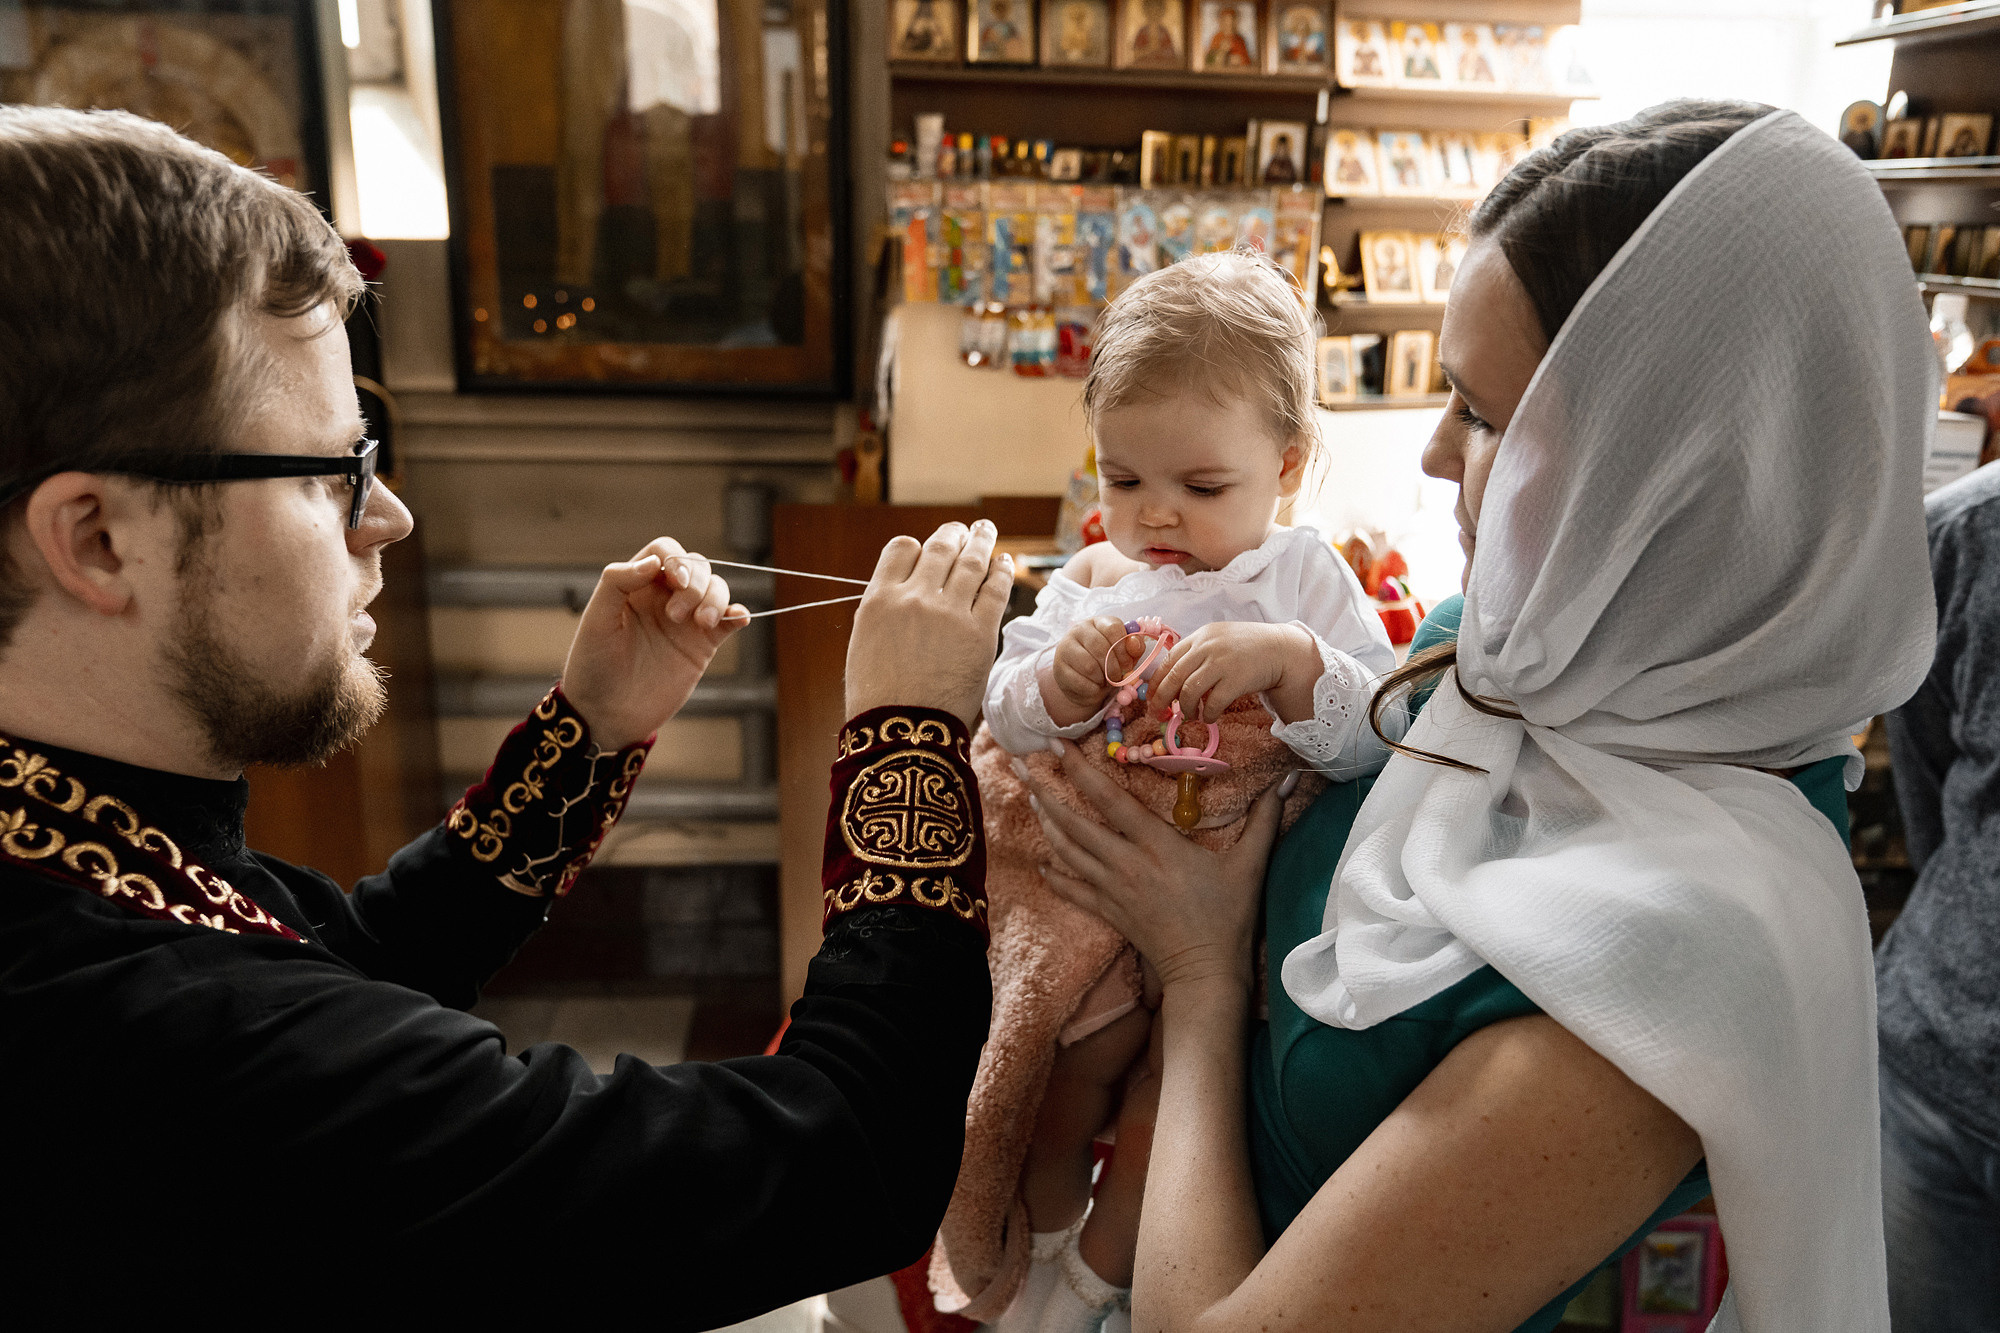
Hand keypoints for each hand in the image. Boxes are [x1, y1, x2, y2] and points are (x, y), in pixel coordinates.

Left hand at [559, 539, 746, 750]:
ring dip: (717, 598)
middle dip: (695, 583)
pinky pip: (729, 621)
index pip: (664, 552)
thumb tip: (653, 561)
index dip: (675, 559)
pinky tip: (738, 618)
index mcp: (637, 585)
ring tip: (702, 623)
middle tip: (676, 615)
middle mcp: (664, 597)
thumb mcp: (596, 620)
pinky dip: (739, 614)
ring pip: (717, 589)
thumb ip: (618, 582)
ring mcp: (686, 621)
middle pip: (697, 567)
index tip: (673, 582)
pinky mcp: (703, 645)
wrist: (607, 714)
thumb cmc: (593, 666)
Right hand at [845, 520, 1014, 725]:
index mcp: (879, 598)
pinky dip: (1001, 571)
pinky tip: (1004, 563)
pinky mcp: (980, 632)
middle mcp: (914, 597)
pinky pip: (995, 589)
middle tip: (965, 532)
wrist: (903, 732)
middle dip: (954, 535)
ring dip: (981, 542)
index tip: (927, 551)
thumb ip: (886, 611)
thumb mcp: (865, 643)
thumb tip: (905, 594)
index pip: (903, 548)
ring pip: (971, 561)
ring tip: (986, 532)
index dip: (918, 546)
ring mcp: (949, 612)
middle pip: (940, 547)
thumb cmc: (879, 697)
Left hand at [1023, 740, 1281, 995]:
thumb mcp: (1250, 865)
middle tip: (1021, 765)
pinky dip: (1055, 875)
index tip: (1057, 747)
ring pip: (1067, 852)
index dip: (1080, 772)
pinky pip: (1073, 891)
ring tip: (1030, 797)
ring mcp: (1113, 890)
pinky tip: (1042, 862)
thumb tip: (1287, 780)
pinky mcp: (1110, 913)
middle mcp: (1126, 864)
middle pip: (1074, 823)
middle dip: (1045, 792)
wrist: (1206, 972)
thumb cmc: (1229, 916)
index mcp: (1156, 846)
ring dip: (1046, 823)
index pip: (1110, 800)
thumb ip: (1265, 820)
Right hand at [1039, 615, 1144, 725]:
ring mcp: (1065, 647)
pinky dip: (1092, 689)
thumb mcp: (1125, 655)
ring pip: (1090, 666)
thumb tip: (1134, 642)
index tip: (1128, 664)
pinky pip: (1080, 681)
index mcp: (1098, 622)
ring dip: (1102, 679)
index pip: (1113, 628)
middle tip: (1117, 677)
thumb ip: (1134, 647)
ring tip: (1104, 681)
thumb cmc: (1107, 664)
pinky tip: (1094, 687)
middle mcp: (1078, 630)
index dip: (1124, 649)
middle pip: (1101, 648)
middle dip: (1114, 668)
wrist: (1085, 683)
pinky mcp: (1059, 667)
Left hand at [1149, 622, 1321, 722]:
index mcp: (1200, 636)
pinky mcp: (1236, 679)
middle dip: (1162, 698)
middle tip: (1158, 713)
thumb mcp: (1219, 640)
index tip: (1151, 698)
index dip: (1156, 682)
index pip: (1169, 660)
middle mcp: (1208, 647)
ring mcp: (1222, 662)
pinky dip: (1207, 714)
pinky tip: (1209, 717)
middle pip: (1174, 676)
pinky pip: (1212, 703)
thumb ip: (1197, 654)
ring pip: (1189, 691)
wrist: (1281, 650)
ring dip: (1186, 709)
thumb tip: (1171, 683)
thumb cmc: (1248, 648)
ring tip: (1191, 715)